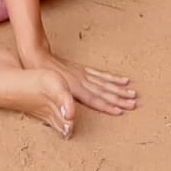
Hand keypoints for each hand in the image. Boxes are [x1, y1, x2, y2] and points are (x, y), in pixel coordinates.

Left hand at [22, 47, 136, 116]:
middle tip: (134, 104)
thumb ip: (60, 100)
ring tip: (133, 93)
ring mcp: (83, 75)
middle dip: (120, 98)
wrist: (36, 56)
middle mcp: (81, 81)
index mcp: (74, 88)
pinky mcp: (81, 70)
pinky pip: (100, 74)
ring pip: (105, 83)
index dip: (108, 106)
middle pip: (105, 91)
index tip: (121, 111)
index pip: (95, 100)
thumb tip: (68, 114)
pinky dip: (112, 78)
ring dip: (120, 89)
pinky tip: (122, 79)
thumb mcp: (48, 89)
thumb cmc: (40, 75)